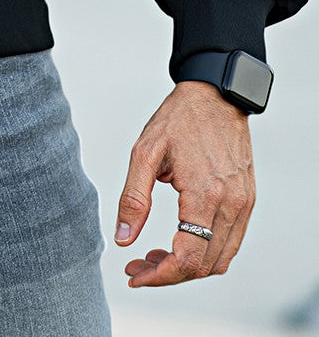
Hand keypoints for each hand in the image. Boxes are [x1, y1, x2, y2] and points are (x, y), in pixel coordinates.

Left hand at [114, 80, 254, 285]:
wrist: (216, 95)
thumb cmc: (179, 118)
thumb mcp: (145, 151)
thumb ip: (133, 198)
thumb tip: (123, 239)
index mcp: (205, 195)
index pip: (187, 258)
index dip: (159, 275)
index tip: (134, 274)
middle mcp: (231, 205)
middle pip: (203, 266)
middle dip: (168, 274)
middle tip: (138, 266)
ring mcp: (243, 204)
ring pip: (220, 260)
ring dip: (187, 267)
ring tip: (155, 256)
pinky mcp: (248, 200)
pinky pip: (230, 242)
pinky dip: (206, 253)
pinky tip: (180, 241)